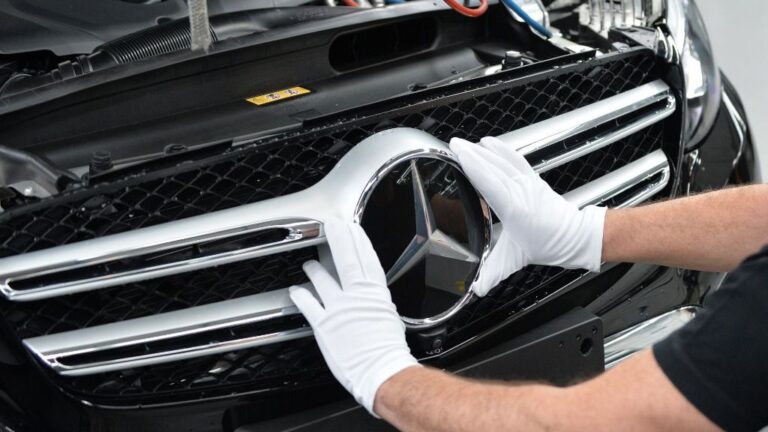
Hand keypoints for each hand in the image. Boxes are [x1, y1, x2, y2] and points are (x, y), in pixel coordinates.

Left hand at [289, 220, 418, 414]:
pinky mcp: (324, 325)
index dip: (358, 241)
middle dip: (338, 239)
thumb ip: (376, 303)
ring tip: (309, 263)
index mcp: (376, 294)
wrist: (382, 371)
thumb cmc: (388, 350)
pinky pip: (308, 305)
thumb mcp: (389, 317)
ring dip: (314, 269)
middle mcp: (356, 297)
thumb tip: (373, 298)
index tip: (352, 228)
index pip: (366, 260)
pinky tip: (295, 289)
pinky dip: (300, 295)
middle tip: (331, 225)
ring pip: (322, 279)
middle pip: (346, 260)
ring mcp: (338, 309)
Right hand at [449, 137, 605, 295]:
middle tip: (451, 145)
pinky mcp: (532, 178)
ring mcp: (528, 183)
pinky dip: (501, 149)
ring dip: (482, 151)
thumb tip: (474, 289)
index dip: (474, 166)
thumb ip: (492, 273)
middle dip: (472, 154)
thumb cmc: (548, 244)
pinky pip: (515, 159)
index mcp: (515, 210)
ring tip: (463, 144)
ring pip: (502, 161)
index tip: (459, 154)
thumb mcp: (515, 260)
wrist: (576, 237)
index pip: (490, 182)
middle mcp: (521, 192)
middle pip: (493, 167)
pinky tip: (489, 143)